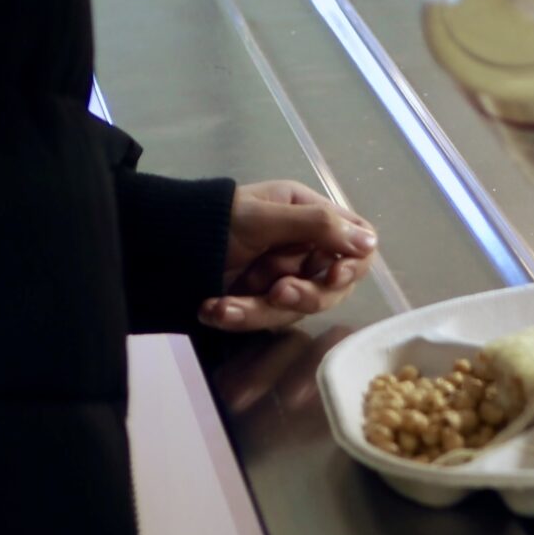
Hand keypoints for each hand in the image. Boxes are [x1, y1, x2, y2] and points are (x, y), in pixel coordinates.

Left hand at [198, 182, 378, 333]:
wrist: (163, 242)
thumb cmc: (216, 218)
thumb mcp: (264, 217)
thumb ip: (317, 226)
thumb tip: (370, 242)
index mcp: (309, 216)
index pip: (355, 244)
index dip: (352, 265)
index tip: (334, 276)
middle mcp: (302, 249)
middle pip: (330, 287)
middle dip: (304, 295)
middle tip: (278, 291)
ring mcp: (281, 278)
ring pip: (294, 308)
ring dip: (259, 309)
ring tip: (225, 305)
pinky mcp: (259, 302)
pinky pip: (263, 318)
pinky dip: (238, 315)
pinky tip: (213, 308)